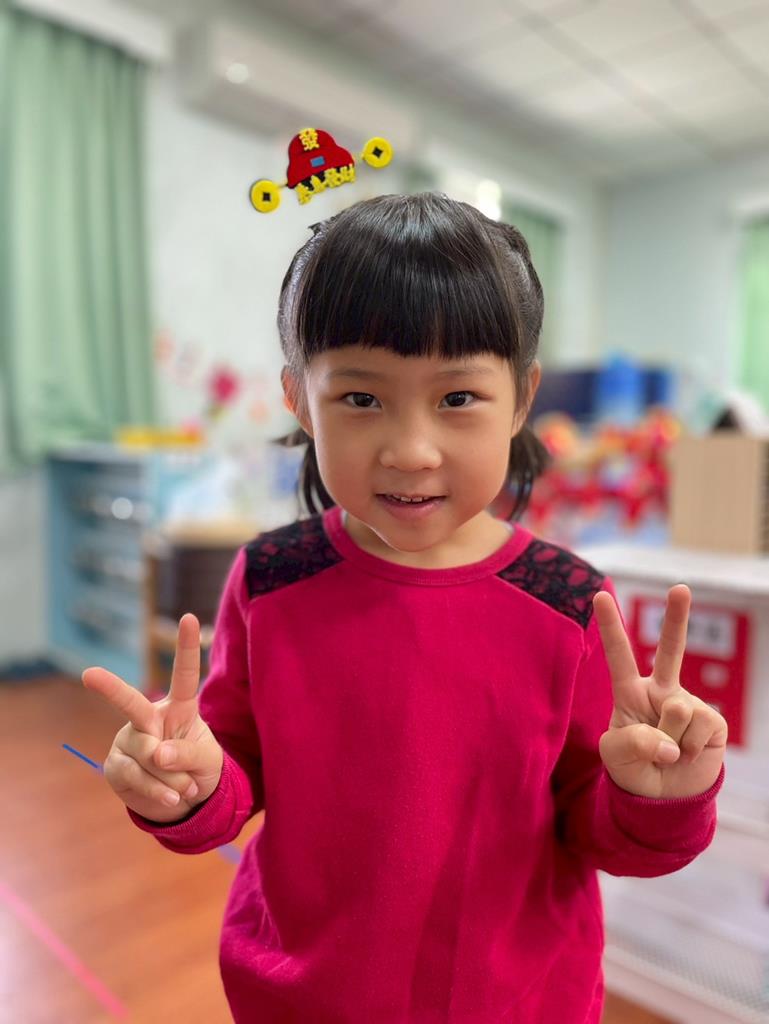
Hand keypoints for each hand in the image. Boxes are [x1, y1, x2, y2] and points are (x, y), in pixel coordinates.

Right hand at [82, 613, 223, 822]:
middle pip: (132, 703)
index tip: (188, 617)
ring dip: (172, 778)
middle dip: (109, 688)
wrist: (183, 804)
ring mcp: (130, 740)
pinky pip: (136, 778)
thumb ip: (188, 753)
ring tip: (184, 787)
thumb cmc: (199, 770)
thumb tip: (158, 753)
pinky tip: (170, 797)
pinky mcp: (116, 766)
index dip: (186, 647)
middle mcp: (150, 718)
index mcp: (180, 708)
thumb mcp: (207, 761)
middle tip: (88, 674)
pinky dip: (157, 791)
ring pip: (147, 755)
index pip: (185, 675)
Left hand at [592, 584, 727, 799]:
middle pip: (670, 649)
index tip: (599, 594)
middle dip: (677, 617)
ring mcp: (687, 703)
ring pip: (676, 710)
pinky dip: (688, 748)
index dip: (610, 626)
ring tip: (667, 752)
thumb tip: (668, 738)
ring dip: (669, 740)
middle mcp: (660, 690)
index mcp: (630, 692)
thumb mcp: (615, 756)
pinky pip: (698, 727)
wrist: (665, 799)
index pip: (618, 655)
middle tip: (680, 588)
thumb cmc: (633, 769)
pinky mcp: (711, 721)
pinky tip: (686, 754)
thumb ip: (633, 742)